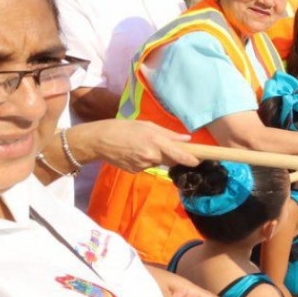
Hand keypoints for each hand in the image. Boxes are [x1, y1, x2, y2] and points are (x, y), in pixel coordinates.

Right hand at [77, 120, 199, 172]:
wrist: (98, 141)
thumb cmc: (123, 128)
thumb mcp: (146, 125)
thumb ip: (168, 134)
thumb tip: (186, 139)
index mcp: (156, 142)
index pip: (179, 155)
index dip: (191, 159)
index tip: (199, 161)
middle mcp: (151, 156)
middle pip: (170, 159)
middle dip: (170, 154)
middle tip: (158, 144)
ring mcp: (143, 165)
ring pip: (157, 162)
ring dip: (155, 156)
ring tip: (140, 145)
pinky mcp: (135, 171)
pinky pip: (146, 166)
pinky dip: (144, 160)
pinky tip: (133, 152)